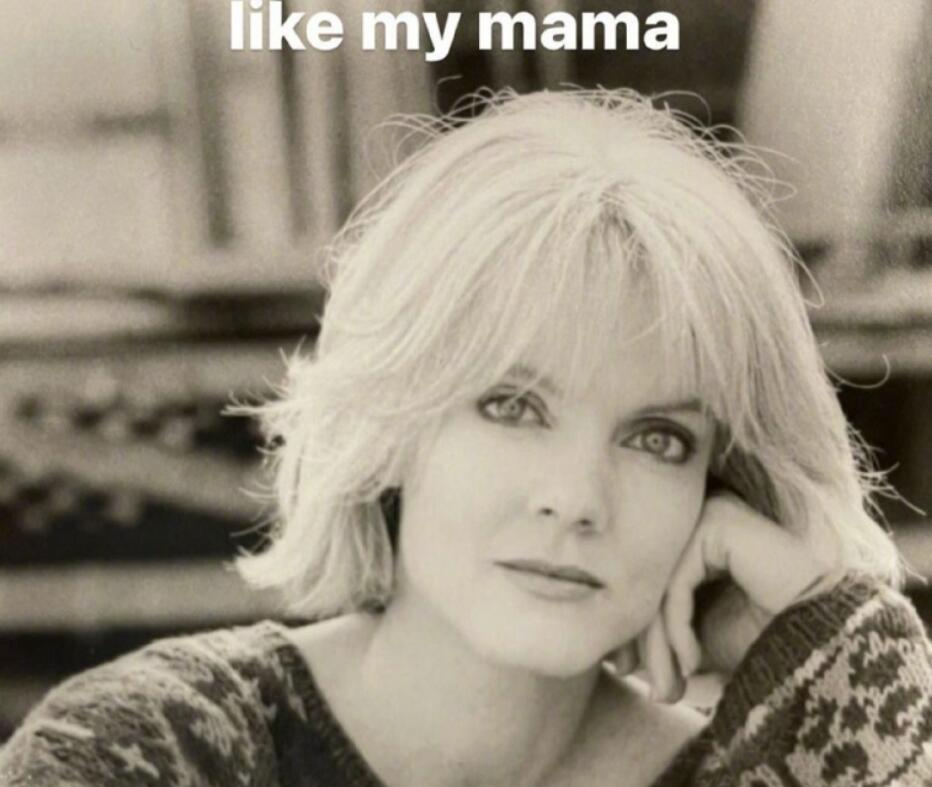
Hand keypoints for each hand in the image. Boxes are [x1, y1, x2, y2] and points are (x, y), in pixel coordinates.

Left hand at [611, 492, 843, 701]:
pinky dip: (677, 628)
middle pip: (644, 583)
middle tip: (656, 691)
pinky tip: (692, 661)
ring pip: (656, 584)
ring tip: (671, 687)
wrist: (826, 636)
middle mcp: (692, 521)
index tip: (624, 672)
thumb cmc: (765, 636)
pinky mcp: (717, 525)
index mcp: (685, 542)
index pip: (639, 583)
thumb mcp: (696, 640)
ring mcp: (706, 517)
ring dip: (660, 646)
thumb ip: (655, 636)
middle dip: (645, 644)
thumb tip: (608, 652)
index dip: (631, 631)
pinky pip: (676, 582)